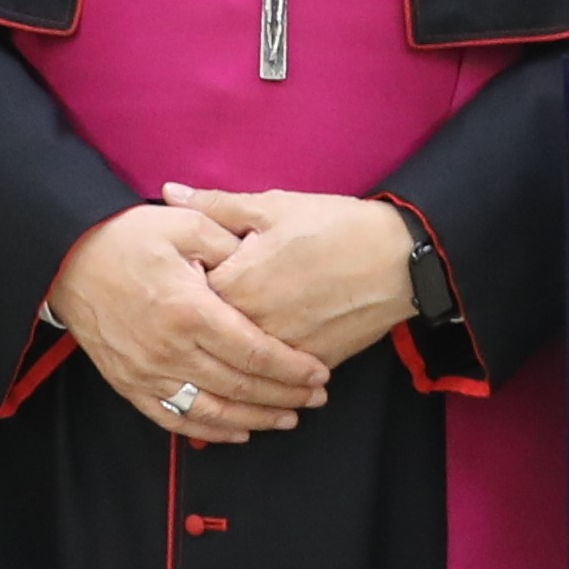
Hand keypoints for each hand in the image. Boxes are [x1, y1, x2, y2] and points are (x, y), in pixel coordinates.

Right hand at [48, 206, 326, 444]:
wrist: (66, 259)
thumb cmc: (127, 237)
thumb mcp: (185, 224)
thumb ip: (229, 245)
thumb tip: (264, 264)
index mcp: (189, 310)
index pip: (253, 352)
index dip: (291, 368)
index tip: (319, 372)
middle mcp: (169, 350)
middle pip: (240, 388)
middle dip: (284, 395)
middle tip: (316, 397)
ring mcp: (147, 373)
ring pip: (212, 412)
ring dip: (255, 419)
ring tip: (287, 418)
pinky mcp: (129, 384)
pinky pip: (174, 420)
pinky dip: (210, 431)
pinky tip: (238, 432)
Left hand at [167, 185, 417, 368]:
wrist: (400, 260)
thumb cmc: (335, 226)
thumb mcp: (274, 206)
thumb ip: (217, 205)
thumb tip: (169, 193)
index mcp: (237, 282)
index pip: (185, 293)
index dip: (179, 286)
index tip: (178, 279)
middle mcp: (253, 323)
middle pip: (207, 333)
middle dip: (198, 324)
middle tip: (199, 311)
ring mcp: (282, 350)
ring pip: (239, 362)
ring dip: (227, 354)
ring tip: (227, 338)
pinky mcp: (309, 365)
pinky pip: (274, 376)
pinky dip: (263, 370)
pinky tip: (262, 356)